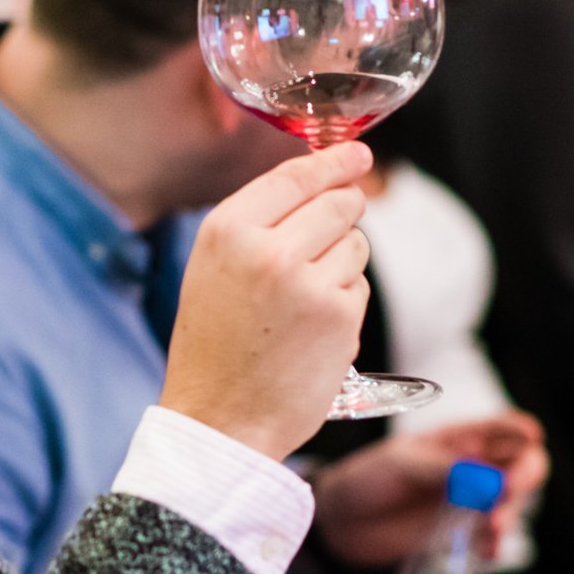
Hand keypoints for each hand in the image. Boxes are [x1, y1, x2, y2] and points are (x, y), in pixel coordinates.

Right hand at [160, 144, 372, 460]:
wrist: (219, 420)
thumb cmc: (213, 348)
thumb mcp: (213, 270)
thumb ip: (259, 224)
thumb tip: (320, 184)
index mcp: (228, 230)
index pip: (297, 176)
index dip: (334, 162)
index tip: (357, 154)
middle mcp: (268, 248)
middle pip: (339, 203)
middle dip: (344, 215)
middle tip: (326, 242)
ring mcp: (309, 282)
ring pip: (356, 244)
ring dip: (342, 265)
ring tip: (302, 303)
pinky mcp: (340, 317)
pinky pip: (360, 288)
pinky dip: (345, 304)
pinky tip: (313, 332)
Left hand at [312, 413, 547, 567]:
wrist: (340, 522)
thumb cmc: (367, 479)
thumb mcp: (402, 465)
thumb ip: (444, 469)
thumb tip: (491, 480)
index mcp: (459, 440)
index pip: (504, 428)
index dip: (522, 430)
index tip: (531, 437)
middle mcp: (472, 468)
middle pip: (520, 465)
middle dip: (525, 474)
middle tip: (510, 489)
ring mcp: (469, 502)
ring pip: (510, 504)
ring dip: (509, 513)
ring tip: (491, 527)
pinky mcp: (460, 534)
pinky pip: (490, 539)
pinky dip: (494, 544)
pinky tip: (486, 550)